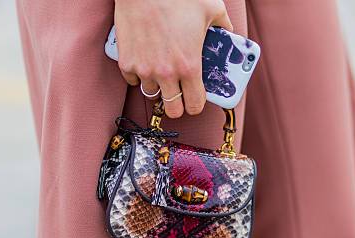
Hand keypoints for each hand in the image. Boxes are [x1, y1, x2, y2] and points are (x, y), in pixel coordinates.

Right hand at [114, 0, 231, 117]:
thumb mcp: (211, 9)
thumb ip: (223, 26)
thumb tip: (228, 32)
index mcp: (190, 66)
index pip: (195, 105)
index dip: (197, 104)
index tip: (195, 100)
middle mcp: (166, 74)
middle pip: (172, 110)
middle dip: (177, 105)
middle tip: (178, 93)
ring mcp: (144, 69)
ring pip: (152, 93)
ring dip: (158, 86)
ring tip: (161, 70)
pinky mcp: (126, 62)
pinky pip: (133, 79)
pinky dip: (138, 73)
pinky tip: (145, 60)